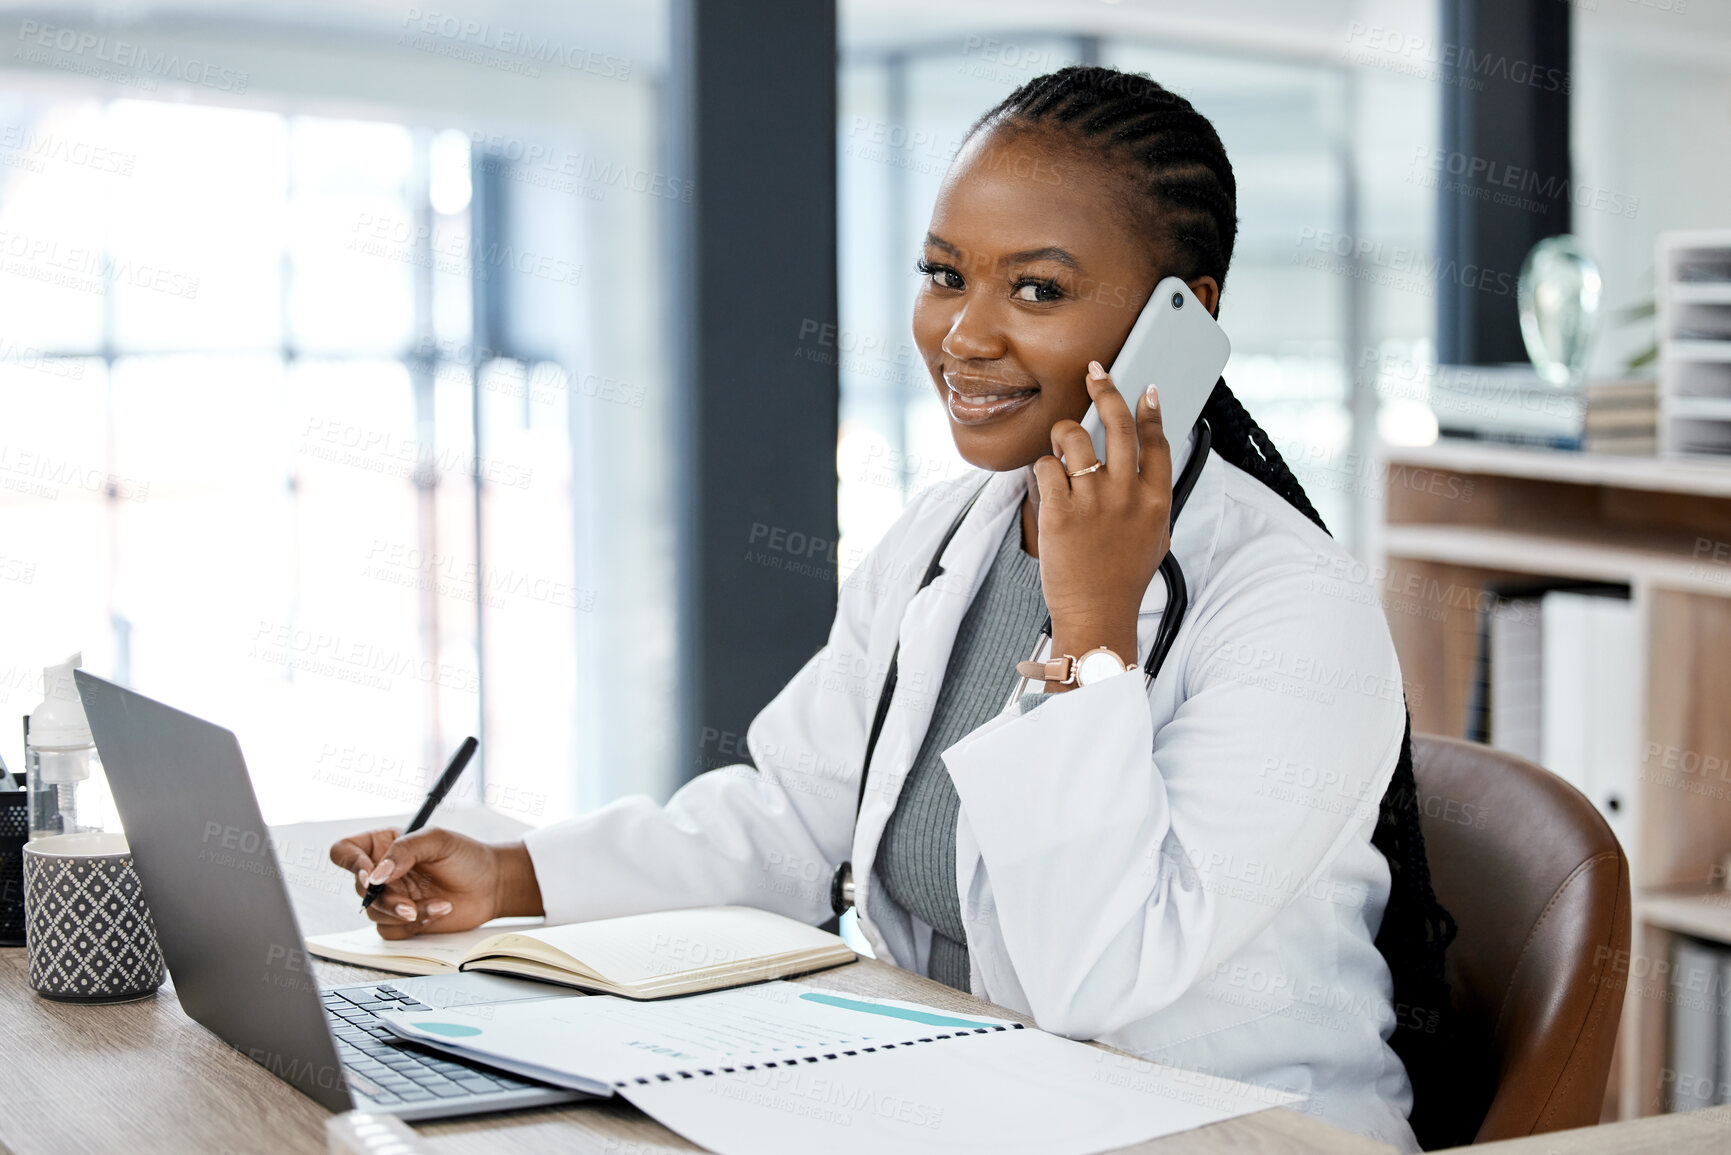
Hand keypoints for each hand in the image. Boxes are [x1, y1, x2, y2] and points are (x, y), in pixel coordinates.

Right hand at [329, 827, 542, 939]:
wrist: (492, 886)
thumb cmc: (467, 856)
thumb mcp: (437, 840)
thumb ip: (404, 850)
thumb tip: (376, 874)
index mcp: (383, 845)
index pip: (344, 852)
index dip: (350, 864)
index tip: (371, 875)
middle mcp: (383, 873)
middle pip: (359, 890)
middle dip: (386, 900)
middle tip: (409, 904)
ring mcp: (392, 897)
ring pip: (373, 914)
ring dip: (405, 913)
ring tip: (438, 904)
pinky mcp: (402, 920)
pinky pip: (391, 930)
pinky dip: (415, 924)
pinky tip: (439, 910)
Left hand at [1031, 360, 1172, 681]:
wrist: (1097, 615)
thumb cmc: (1122, 580)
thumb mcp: (1154, 537)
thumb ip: (1151, 500)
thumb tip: (1147, 468)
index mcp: (1155, 501)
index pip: (1157, 442)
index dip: (1151, 411)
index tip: (1146, 389)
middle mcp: (1127, 496)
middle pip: (1119, 425)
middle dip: (1106, 389)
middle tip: (1096, 372)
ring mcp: (1093, 502)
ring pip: (1074, 438)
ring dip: (1063, 434)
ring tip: (1060, 447)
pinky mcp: (1060, 512)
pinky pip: (1045, 467)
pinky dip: (1042, 469)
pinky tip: (1046, 482)